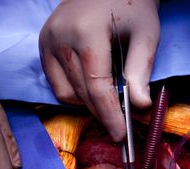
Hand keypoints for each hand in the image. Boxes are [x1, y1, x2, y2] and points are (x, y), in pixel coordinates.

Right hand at [39, 0, 159, 141]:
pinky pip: (57, 84)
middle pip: (81, 93)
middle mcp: (60, 37)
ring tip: (107, 99)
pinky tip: (90, 88)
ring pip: (66, 93)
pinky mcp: (43, 46)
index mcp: (86, 32)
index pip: (96, 86)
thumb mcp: (146, 34)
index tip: (119, 135)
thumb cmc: (131, 5)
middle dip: (102, 113)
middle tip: (119, 123)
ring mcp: (47, 41)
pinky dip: (75, 93)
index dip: (109, 115)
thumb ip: (140, 71)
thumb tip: (140, 107)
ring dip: (88, 104)